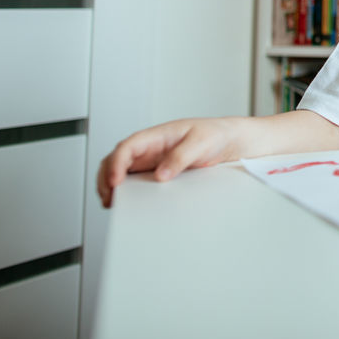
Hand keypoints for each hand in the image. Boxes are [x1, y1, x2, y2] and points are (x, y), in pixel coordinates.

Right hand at [96, 116, 244, 208]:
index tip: (115, 181)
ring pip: (121, 172)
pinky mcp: (158, 174)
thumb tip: (161, 175)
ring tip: (113, 204)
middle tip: (109, 198)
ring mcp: (152, 162)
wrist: (231, 141)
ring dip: (112, 186)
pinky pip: (136, 182)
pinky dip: (127, 192)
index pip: (127, 147)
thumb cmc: (216, 134)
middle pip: (116, 160)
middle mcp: (150, 148)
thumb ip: (181, 157)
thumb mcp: (201, 142)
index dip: (116, 163)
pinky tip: (128, 204)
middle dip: (106, 178)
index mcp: (157, 135)